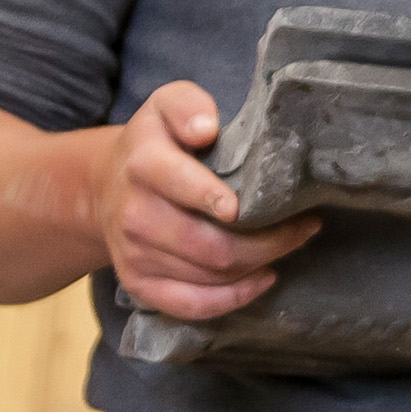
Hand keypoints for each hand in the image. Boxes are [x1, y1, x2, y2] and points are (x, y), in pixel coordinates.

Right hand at [92, 81, 312, 322]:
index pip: (181, 185)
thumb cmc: (154, 143)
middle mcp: (134, 215)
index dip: (217, 199)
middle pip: (210, 246)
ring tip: (290, 242)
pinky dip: (234, 299)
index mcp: (143, 165)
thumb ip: (186, 106)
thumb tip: (205, 129)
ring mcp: (135, 254)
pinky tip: (263, 278)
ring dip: (259, 265)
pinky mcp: (139, 284)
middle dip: (268, 241)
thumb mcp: (165, 105)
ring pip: (210, 276)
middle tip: (304, 225)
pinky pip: (191, 305)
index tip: (249, 205)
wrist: (106, 186)